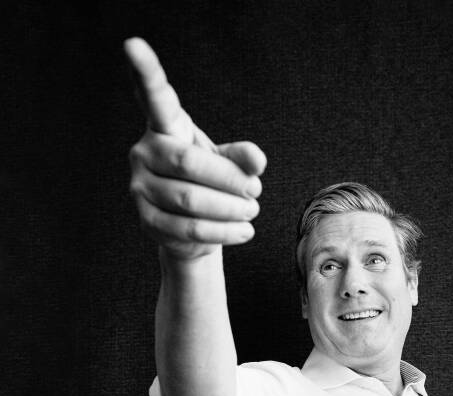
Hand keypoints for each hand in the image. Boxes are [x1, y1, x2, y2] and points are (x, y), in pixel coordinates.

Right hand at [124, 37, 265, 259]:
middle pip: (188, 164)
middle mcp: (143, 153)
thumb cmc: (208, 183)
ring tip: (252, 211)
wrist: (190, 229)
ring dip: (230, 209)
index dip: (145, 71)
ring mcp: (140, 189)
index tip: (132, 44)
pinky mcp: (148, 222)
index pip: (154, 97)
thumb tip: (257, 161)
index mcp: (164, 127)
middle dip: (229, 181)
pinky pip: (190, 229)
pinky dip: (223, 232)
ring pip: (190, 201)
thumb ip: (242, 157)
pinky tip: (244, 231)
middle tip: (256, 192)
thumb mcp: (227, 162)